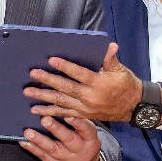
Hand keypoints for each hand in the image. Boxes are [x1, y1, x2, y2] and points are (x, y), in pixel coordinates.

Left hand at [18, 114, 101, 160]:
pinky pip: (43, 156)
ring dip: (39, 140)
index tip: (68, 115)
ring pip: (53, 149)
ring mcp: (67, 158)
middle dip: (56, 129)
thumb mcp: (88, 132)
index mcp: (90, 138)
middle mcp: (79, 149)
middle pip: (68, 139)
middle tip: (45, 119)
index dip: (77, 123)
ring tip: (28, 132)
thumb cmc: (85, 142)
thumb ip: (79, 120)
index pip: (86, 129)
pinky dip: (33, 149)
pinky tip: (24, 142)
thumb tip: (62, 103)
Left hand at [24, 42, 142, 121]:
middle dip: (47, 80)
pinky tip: (37, 110)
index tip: (51, 60)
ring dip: (43, 97)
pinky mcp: (83, 115)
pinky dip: (50, 112)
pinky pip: (64, 114)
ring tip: (28, 93)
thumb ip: (111, 59)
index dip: (65, 67)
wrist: (134, 107)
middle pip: (65, 88)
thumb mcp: (120, 70)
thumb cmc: (126, 85)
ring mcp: (85, 108)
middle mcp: (89, 97)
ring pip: (61, 102)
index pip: (79, 73)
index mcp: (98, 83)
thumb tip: (110, 45)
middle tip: (33, 74)